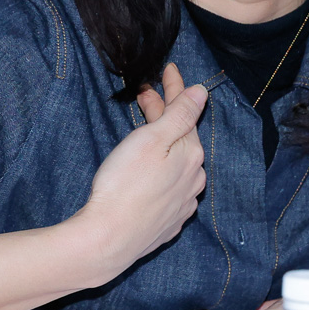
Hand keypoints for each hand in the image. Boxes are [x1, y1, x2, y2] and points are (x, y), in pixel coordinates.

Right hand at [70, 63, 207, 283]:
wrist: (107, 240)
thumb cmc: (123, 186)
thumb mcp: (151, 139)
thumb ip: (179, 114)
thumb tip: (201, 93)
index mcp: (191, 155)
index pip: (185, 113)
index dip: (175, 88)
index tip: (169, 69)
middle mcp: (193, 179)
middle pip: (181, 137)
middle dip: (165, 113)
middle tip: (145, 94)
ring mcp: (182, 203)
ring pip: (177, 163)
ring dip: (164, 142)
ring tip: (146, 128)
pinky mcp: (167, 222)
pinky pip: (170, 187)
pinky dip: (161, 171)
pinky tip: (149, 169)